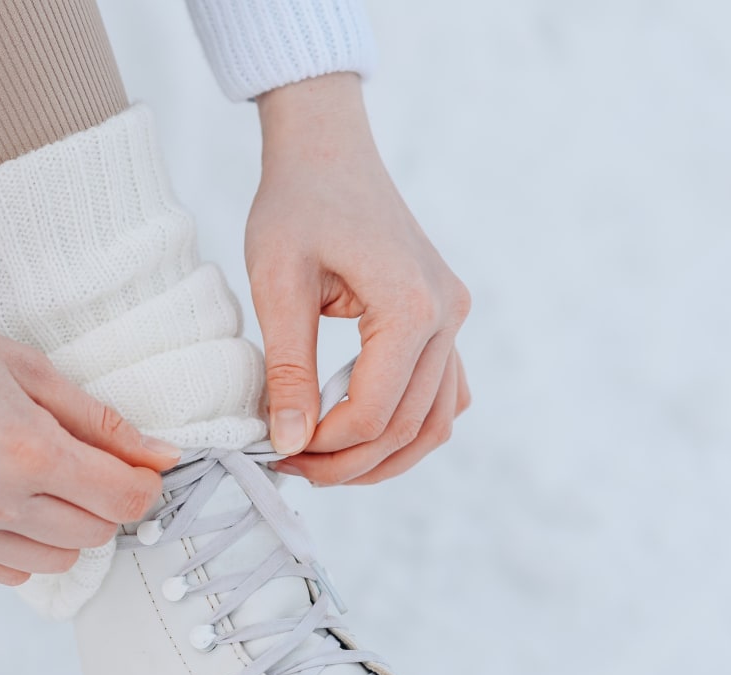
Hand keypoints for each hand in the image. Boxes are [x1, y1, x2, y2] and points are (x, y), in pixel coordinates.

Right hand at [0, 304, 177, 583]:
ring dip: (65, 528)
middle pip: (95, 534)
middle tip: (86, 466)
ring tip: (41, 483)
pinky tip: (8, 506)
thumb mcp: (29, 368)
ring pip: (55, 561)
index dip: (144, 485)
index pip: (124, 500)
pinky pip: (5, 572)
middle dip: (105, 502)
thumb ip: (100, 420)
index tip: (138, 468)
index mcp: (28, 451)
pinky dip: (22, 547)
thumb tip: (164, 456)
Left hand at [247, 72, 471, 485]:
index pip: (375, 411)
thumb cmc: (298, 203)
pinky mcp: (445, 319)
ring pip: (436, 421)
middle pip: (409, 425)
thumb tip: (288, 441)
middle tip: (294, 468)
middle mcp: (447, 314)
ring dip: (384, 455)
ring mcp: (453, 317)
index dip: (326, 447)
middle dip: (350, 461)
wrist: (329, 150)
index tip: (279, 453)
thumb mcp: (276, 282)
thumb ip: (287, 366)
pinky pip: (443, 394)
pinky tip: (359, 432)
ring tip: (324, 463)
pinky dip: (408, 426)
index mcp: (411, 304)